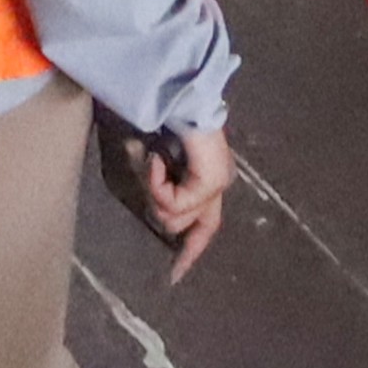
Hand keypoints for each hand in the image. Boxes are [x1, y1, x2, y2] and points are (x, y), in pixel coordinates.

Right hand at [102, 117, 238, 281]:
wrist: (164, 89)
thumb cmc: (151, 117)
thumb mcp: (149, 163)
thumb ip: (158, 190)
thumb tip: (158, 216)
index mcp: (206, 178)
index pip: (204, 227)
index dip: (189, 252)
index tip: (175, 277)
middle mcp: (217, 182)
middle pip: (191, 228)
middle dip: (162, 210)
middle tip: (151, 176)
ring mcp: (217, 180)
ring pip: (177, 219)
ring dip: (155, 194)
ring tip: (152, 160)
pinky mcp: (211, 178)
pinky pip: (176, 204)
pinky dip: (157, 185)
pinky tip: (155, 159)